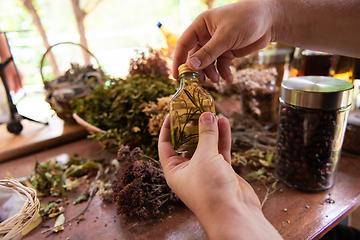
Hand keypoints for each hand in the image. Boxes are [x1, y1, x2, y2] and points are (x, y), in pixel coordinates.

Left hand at [158, 112, 281, 238]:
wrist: (234, 213)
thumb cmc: (210, 189)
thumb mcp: (204, 157)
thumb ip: (205, 134)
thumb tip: (206, 115)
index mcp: (174, 170)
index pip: (166, 145)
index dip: (167, 128)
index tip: (172, 112)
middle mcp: (188, 170)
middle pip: (187, 143)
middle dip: (192, 126)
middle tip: (195, 109)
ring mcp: (206, 170)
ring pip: (206, 145)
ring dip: (209, 129)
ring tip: (212, 111)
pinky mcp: (222, 171)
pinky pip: (220, 150)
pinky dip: (222, 137)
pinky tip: (224, 122)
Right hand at [172, 0, 273, 82]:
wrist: (270, 20)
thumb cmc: (247, 19)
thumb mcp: (226, 36)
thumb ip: (208, 52)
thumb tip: (191, 66)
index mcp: (201, 25)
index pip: (184, 44)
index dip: (179, 60)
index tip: (177, 76)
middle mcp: (207, 35)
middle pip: (195, 56)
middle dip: (198, 70)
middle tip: (200, 82)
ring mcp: (217, 44)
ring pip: (208, 63)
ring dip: (211, 73)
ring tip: (217, 80)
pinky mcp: (228, 51)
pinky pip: (221, 65)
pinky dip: (224, 72)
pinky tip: (229, 79)